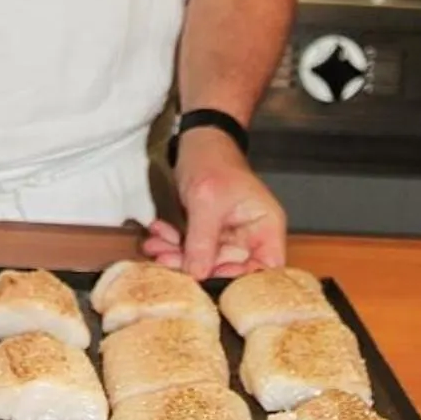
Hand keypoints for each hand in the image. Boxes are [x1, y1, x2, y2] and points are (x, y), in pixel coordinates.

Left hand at [142, 142, 286, 279]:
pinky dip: (174, 243)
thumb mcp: (207, 202)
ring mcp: (231, 234)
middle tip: (166, 262)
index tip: (209, 280)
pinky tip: (156, 235)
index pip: (266, 269)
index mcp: (266, 227)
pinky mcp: (211, 231)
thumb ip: (203, 242)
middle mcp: (252, 235)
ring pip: (207, 260)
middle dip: (196, 267)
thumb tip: (198, 276)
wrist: (198, 139)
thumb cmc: (213, 161)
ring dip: (178, 255)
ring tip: (154, 248)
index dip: (241, 281)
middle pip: (231, 268)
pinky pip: (193, 246)